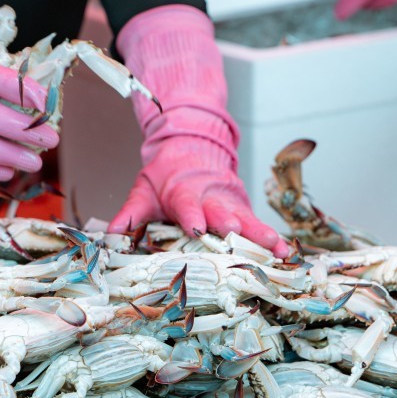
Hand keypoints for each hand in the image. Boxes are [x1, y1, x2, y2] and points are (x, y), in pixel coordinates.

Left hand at [106, 4, 286, 256]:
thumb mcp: (143, 190)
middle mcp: (211, 197)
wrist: (191, 145)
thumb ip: (130, 213)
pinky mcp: (243, 207)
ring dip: (261, 234)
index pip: (187, 205)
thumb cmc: (165, 175)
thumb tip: (110, 234)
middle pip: (222, 212)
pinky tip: (286, 251)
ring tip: (277, 248)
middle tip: (239, 235)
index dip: (191, 215)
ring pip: (247, 219)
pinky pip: (259, 224)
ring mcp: (230, 202)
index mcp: (184, 193)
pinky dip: (272, 237)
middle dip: (231, 225)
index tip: (196, 226)